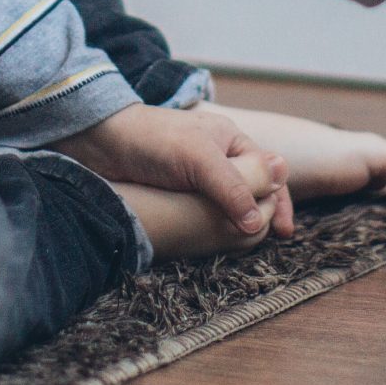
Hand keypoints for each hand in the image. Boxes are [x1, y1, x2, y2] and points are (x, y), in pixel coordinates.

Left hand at [51, 103, 291, 237]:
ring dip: (241, 222)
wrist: (101, 141)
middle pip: (254, 189)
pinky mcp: (178, 191)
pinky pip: (206, 211)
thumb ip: (234, 186)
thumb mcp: (200, 159)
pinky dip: (217, 225)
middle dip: (264, 213)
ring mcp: (198, 175)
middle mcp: (219, 156)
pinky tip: (215, 239)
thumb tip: (260, 221)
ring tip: (246, 245)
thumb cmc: (153, 141)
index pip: (269, 173)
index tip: (284, 232)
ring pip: (230, 203)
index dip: (280, 201)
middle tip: (269, 241)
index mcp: (232, 140)